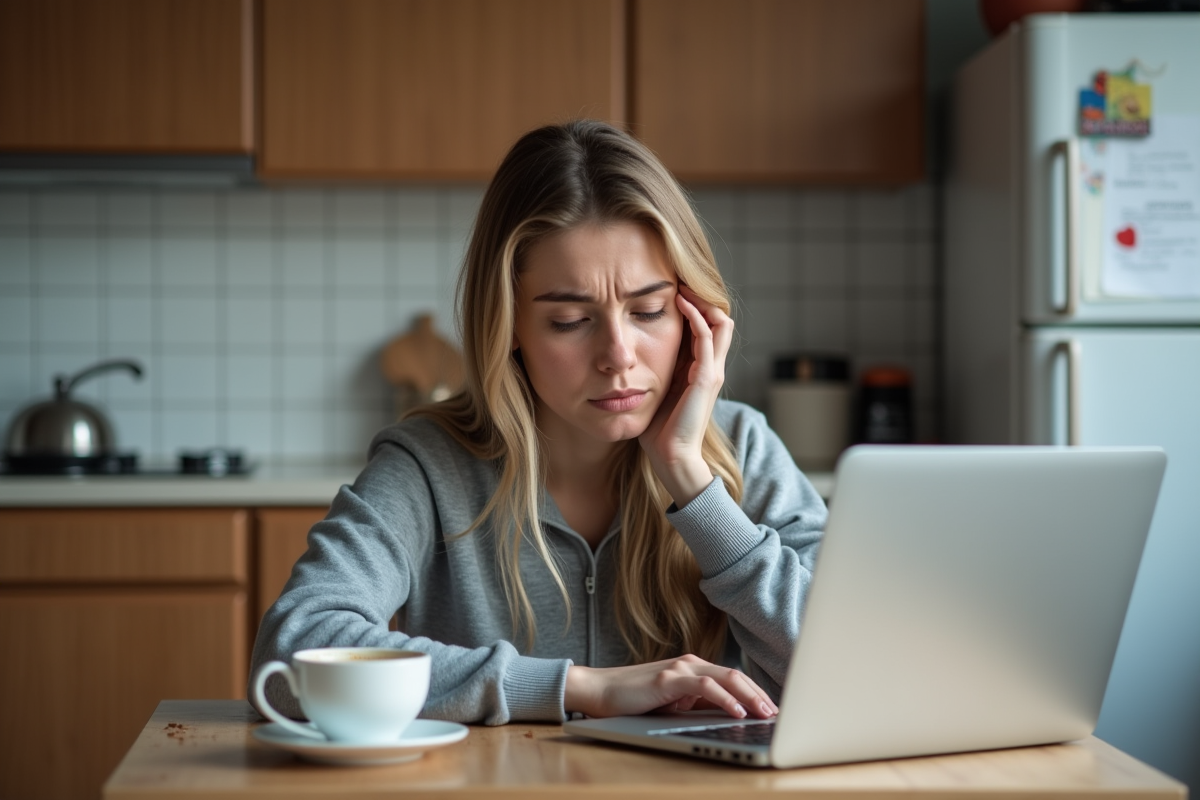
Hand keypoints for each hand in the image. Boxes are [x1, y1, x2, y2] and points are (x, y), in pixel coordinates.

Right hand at [564, 655, 777, 719]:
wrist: (598, 691)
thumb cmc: (634, 700)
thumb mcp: (672, 704)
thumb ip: (696, 704)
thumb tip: (726, 716)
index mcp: (693, 669)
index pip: (733, 678)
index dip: (756, 693)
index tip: (772, 711)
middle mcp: (690, 664)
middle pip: (736, 675)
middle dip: (760, 694)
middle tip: (777, 714)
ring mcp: (679, 669)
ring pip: (726, 677)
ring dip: (750, 696)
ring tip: (765, 713)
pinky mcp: (668, 679)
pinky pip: (705, 686)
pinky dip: (725, 699)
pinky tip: (737, 711)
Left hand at [639, 285, 734, 506]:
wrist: (671, 457)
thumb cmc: (659, 430)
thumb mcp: (655, 391)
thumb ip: (654, 371)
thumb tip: (630, 353)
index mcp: (701, 371)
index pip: (709, 328)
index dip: (696, 307)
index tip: (673, 290)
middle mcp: (712, 368)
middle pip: (721, 320)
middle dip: (703, 298)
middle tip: (680, 282)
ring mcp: (712, 372)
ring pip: (720, 323)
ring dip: (701, 301)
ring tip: (681, 286)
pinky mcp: (707, 378)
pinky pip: (706, 337)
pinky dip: (695, 317)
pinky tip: (679, 304)